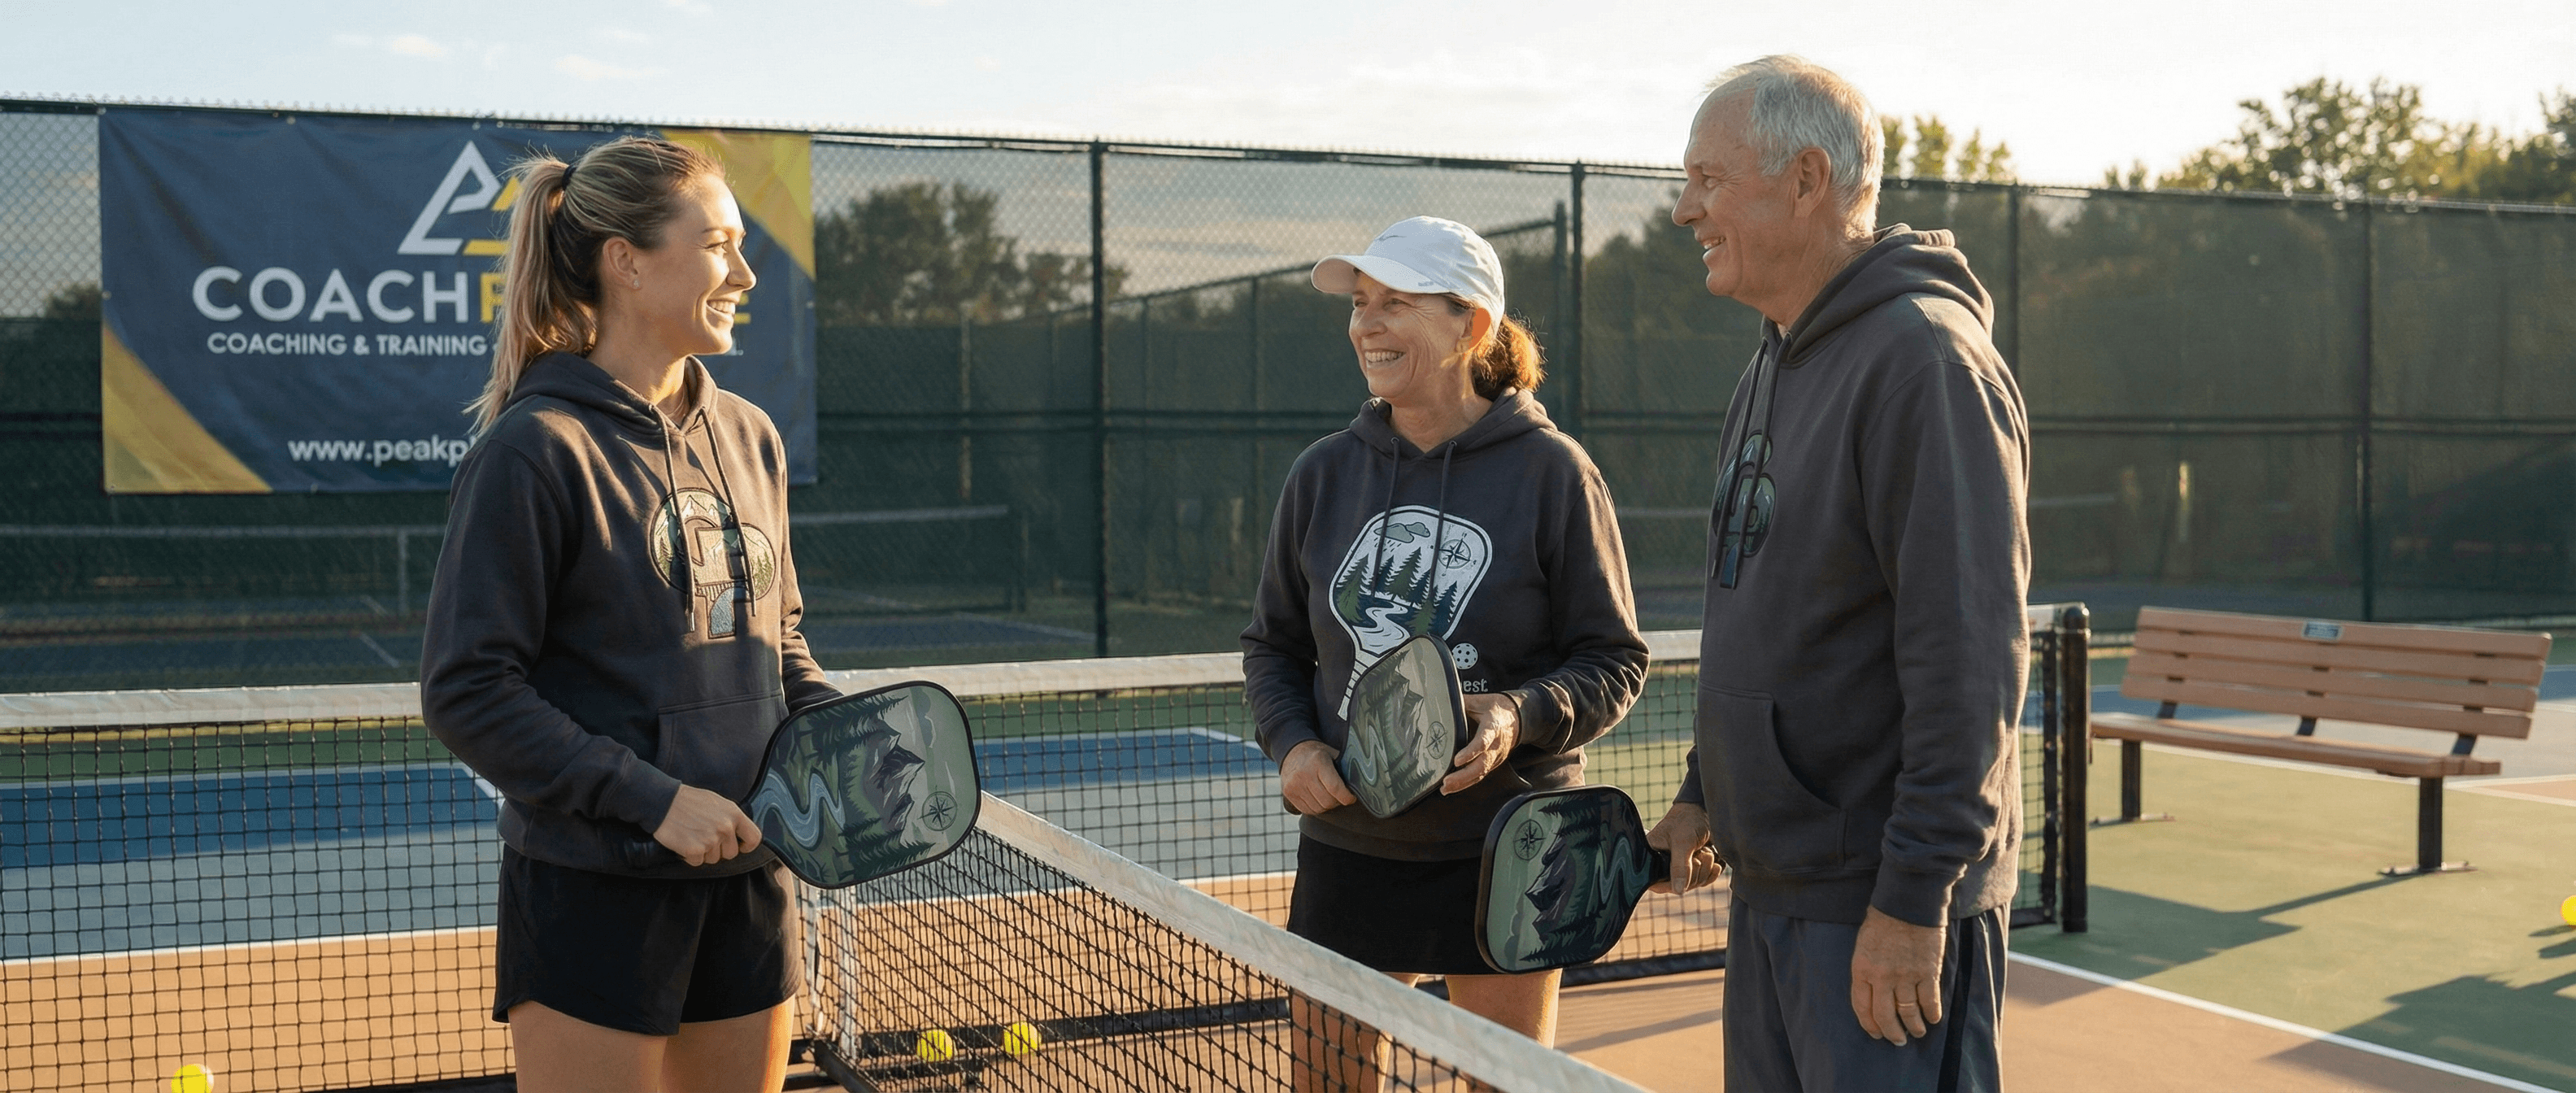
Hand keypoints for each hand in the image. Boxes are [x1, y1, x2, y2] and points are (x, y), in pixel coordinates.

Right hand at [653, 785, 761, 866]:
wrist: (663, 801)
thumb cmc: (689, 801)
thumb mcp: (718, 802)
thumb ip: (731, 817)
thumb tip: (740, 833)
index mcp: (734, 814)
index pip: (754, 837)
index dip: (747, 845)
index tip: (740, 846)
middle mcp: (726, 827)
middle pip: (731, 853)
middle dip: (719, 850)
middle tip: (704, 838)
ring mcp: (711, 840)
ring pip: (713, 859)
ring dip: (703, 853)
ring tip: (692, 836)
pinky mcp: (695, 850)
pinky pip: (697, 862)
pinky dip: (689, 856)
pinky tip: (684, 842)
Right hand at [1281, 740, 1357, 814]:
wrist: (1292, 751)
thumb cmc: (1317, 754)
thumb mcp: (1332, 753)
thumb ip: (1345, 767)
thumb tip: (1363, 782)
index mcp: (1318, 761)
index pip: (1335, 788)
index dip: (1347, 797)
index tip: (1351, 798)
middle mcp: (1304, 773)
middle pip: (1327, 801)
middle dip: (1338, 802)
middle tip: (1340, 796)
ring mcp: (1294, 784)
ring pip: (1318, 808)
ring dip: (1327, 806)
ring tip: (1328, 795)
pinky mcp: (1288, 793)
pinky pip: (1308, 810)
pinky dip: (1316, 808)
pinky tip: (1318, 798)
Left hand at [1443, 693, 1520, 794]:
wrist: (1519, 717)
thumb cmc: (1496, 708)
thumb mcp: (1480, 701)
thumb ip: (1461, 702)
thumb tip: (1440, 700)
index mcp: (1493, 726)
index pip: (1483, 741)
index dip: (1471, 752)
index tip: (1457, 760)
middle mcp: (1496, 744)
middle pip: (1482, 764)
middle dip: (1464, 775)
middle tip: (1446, 781)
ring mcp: (1496, 756)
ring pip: (1481, 773)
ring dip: (1463, 783)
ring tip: (1445, 789)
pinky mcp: (1494, 763)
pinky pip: (1480, 775)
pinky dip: (1466, 783)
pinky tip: (1452, 788)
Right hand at [1645, 801, 1721, 893]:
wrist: (1705, 811)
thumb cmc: (1687, 820)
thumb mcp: (1683, 842)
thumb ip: (1679, 867)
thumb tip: (1678, 891)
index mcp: (1651, 857)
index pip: (1656, 883)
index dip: (1672, 883)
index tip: (1687, 867)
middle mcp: (1663, 865)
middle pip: (1679, 887)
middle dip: (1694, 872)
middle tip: (1698, 853)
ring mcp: (1679, 867)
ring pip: (1693, 885)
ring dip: (1705, 869)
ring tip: (1705, 850)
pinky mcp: (1693, 868)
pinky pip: (1703, 881)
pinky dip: (1711, 872)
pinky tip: (1713, 859)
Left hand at [1850, 906, 1946, 1045]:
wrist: (1908, 902)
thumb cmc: (1883, 920)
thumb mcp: (1863, 945)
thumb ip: (1867, 970)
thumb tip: (1874, 993)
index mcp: (1862, 969)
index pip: (1862, 1007)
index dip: (1869, 1025)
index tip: (1876, 1033)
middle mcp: (1882, 977)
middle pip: (1885, 1016)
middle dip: (1891, 1033)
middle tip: (1897, 1040)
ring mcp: (1906, 976)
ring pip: (1909, 1013)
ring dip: (1913, 1027)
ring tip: (1917, 1032)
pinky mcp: (1928, 972)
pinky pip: (1930, 1001)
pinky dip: (1932, 1013)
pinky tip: (1933, 1019)